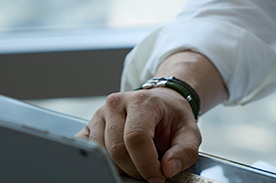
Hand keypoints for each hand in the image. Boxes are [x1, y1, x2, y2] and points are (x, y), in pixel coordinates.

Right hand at [77, 87, 199, 182]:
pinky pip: (86, 150)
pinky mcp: (88, 126)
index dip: (145, 164)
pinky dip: (100, 161)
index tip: (156, 177)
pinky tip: (116, 161)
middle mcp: (117, 104)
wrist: (161, 103)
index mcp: (142, 101)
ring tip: (136, 162)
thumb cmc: (172, 117)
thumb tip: (169, 168)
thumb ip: (184, 151)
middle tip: (148, 172)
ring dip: (119, 167)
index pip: (136, 137)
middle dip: (134, 169)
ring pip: (101, 153)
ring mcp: (100, 114)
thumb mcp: (189, 132)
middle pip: (116, 149)